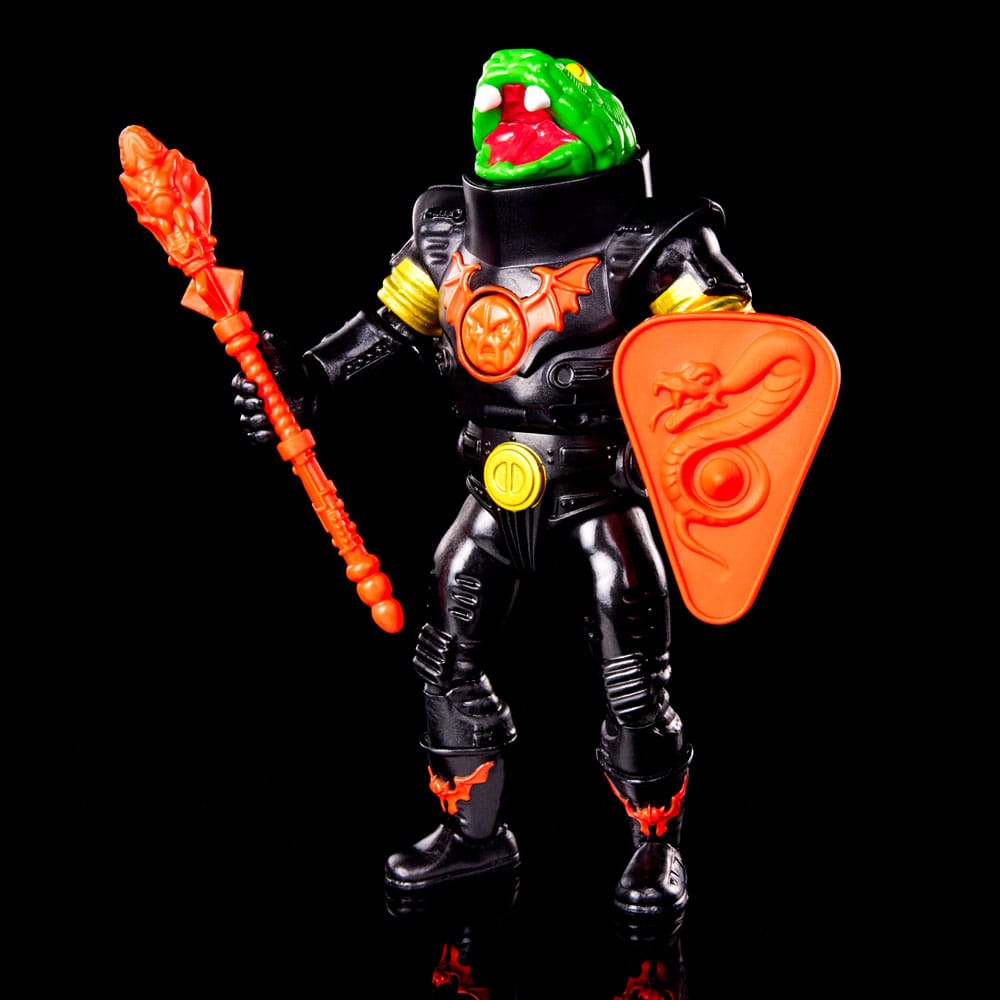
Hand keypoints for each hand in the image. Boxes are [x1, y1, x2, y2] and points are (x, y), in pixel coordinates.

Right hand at [231, 330, 314, 445]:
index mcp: (251, 380)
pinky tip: (268, 433)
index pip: (239, 384)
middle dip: (249, 405)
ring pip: (247, 421)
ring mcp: (258, 414)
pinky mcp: (266, 429)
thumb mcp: (287, 360)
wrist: (313, 393)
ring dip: (254, 421)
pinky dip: (260, 436)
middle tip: (261, 403)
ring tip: (266, 418)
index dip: (244, 386)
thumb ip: (276, 348)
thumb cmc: (296, 375)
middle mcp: (251, 398)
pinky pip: (256, 436)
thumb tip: (267, 335)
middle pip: (241, 404)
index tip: (254, 386)